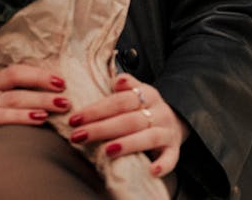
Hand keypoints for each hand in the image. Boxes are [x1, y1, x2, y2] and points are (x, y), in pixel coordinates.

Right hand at [0, 63, 69, 155]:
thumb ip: (20, 95)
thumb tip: (57, 92)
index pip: (15, 72)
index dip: (38, 75)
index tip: (61, 82)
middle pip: (16, 92)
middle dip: (42, 96)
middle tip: (65, 102)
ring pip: (6, 106)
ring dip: (30, 109)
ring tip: (49, 113)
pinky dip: (11, 121)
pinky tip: (26, 124)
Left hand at [68, 73, 189, 176]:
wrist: (175, 120)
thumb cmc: (145, 107)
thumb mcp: (137, 91)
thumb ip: (125, 84)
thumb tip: (116, 80)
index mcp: (148, 94)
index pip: (119, 101)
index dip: (97, 109)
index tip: (76, 118)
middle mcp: (159, 111)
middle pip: (129, 120)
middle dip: (101, 128)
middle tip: (79, 135)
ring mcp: (167, 131)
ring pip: (148, 137)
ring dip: (127, 144)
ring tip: (107, 150)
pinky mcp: (174, 149)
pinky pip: (171, 158)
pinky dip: (163, 165)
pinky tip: (151, 171)